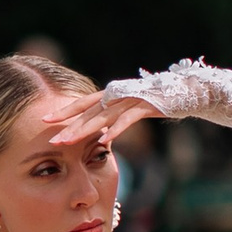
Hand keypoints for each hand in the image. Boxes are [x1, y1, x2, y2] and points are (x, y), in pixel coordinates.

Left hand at [44, 85, 162, 154]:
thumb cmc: (156, 101)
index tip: (44, 119)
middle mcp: (117, 95)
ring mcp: (131, 99)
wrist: (187, 89)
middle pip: (88, 113)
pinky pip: (128, 119)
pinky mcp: (147, 105)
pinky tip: (104, 141)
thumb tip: (101, 132)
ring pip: (103, 116)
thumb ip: (115, 117)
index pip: (82, 104)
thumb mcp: (131, 108)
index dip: (64, 111)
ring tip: (68, 142)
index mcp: (111, 94)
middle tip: (51, 140)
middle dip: (68, 127)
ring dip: (84, 130)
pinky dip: (116, 130)